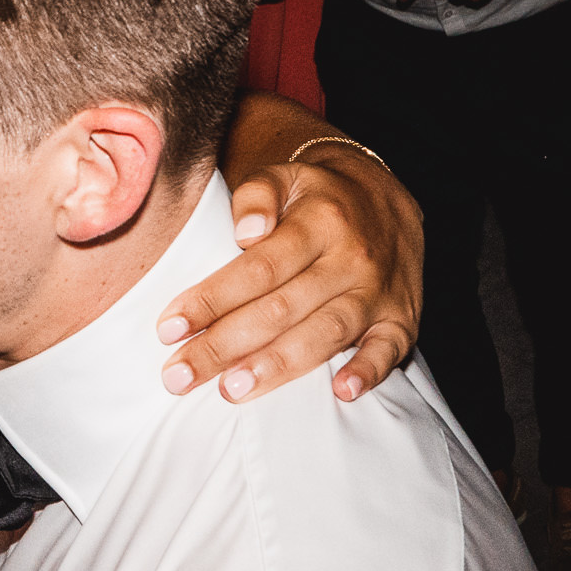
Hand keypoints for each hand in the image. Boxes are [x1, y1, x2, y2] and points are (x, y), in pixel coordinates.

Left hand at [160, 146, 423, 404]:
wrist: (385, 196)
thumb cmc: (314, 196)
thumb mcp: (282, 177)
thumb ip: (255, 196)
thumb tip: (246, 232)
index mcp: (318, 223)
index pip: (258, 268)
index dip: (212, 299)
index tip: (168, 328)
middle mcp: (351, 259)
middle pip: (282, 309)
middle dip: (225, 346)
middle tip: (179, 376)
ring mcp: (378, 292)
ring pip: (326, 333)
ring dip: (278, 366)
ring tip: (232, 390)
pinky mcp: (401, 318)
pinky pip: (390, 348)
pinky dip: (370, 371)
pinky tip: (342, 393)